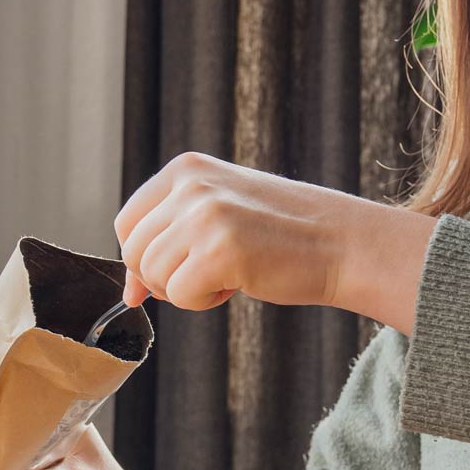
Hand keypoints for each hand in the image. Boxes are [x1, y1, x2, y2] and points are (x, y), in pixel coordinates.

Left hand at [115, 152, 435, 334]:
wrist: (342, 243)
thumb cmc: (283, 235)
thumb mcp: (221, 214)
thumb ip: (172, 237)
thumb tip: (129, 292)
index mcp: (186, 168)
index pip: (128, 221)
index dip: (141, 257)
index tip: (168, 275)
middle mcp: (191, 185)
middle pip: (135, 251)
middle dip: (164, 277)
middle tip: (209, 274)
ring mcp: (205, 214)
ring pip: (153, 276)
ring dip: (186, 289)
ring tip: (230, 273)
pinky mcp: (219, 250)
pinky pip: (179, 296)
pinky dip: (204, 301)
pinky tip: (238, 283)